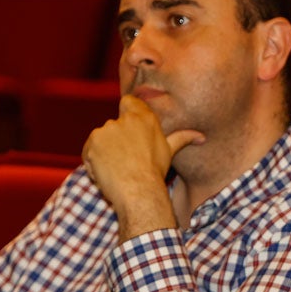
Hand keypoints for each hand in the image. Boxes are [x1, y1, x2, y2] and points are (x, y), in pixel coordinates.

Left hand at [82, 95, 204, 239]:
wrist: (138, 190)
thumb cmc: (155, 172)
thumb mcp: (170, 152)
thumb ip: (183, 138)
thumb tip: (201, 137)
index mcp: (144, 118)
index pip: (128, 101)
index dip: (126, 111)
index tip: (128, 129)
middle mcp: (125, 119)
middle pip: (114, 126)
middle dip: (116, 141)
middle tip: (126, 160)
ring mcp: (107, 129)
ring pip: (101, 139)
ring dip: (104, 151)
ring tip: (117, 169)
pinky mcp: (93, 142)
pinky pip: (89, 151)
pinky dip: (93, 161)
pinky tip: (106, 172)